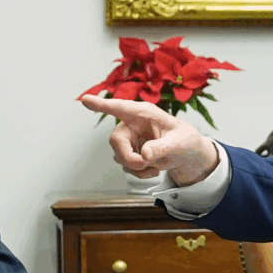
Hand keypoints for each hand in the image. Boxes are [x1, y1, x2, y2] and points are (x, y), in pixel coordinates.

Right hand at [81, 96, 218, 186]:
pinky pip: (126, 167)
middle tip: (145, 164)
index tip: (85, 100)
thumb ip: (163, 147)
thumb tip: (145, 154)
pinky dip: (140, 173)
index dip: (102, 105)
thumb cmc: (184, 140)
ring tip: (157, 165)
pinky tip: (154, 170)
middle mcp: (131, 124)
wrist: (186, 153)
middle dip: (129, 157)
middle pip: (116, 141)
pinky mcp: (129, 153)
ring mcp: (128, 140)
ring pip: (119, 156)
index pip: (120, 107)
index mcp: (143, 113)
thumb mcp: (179, 143)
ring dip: (137, 166)